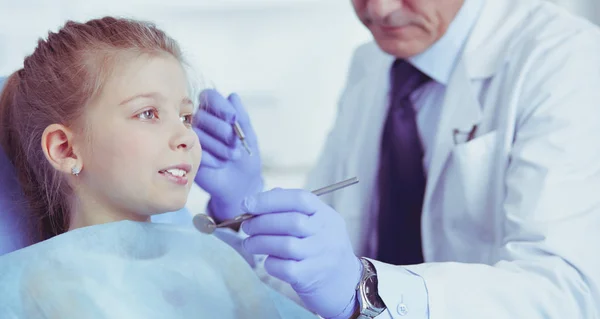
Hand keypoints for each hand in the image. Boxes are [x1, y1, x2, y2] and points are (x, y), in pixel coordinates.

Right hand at [193, 89, 262, 220]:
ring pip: (198, 132)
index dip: (220, 106)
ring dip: (220, 146)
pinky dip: (212, 158)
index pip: (209, 96)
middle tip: (236, 144)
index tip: (233, 118)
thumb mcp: (249, 136)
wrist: (241, 184)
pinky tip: (219, 164)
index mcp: (216, 114)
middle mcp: (201, 124)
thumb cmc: (245, 159)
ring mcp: (193, 140)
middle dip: (223, 130)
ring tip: (232, 156)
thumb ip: (241, 116)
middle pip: (202, 115)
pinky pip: (195, 150)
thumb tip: (233, 96)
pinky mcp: (187, 156)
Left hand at [240, 188, 361, 318]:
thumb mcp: (317, 224)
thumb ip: (292, 208)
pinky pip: (284, 267)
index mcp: (326, 215)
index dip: (270, 199)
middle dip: (261, 222)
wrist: (346, 285)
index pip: (300, 198)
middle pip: (291, 221)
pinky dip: (270, 262)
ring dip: (259, 242)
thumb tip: (259, 199)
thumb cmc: (321, 249)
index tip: (247, 204)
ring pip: (285, 245)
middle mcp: (327, 233)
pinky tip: (267, 260)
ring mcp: (321, 256)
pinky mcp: (311, 278)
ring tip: (250, 243)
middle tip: (246, 226)